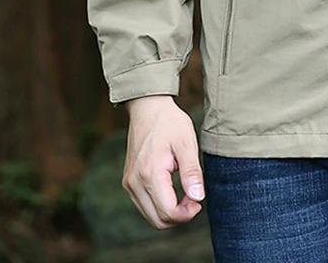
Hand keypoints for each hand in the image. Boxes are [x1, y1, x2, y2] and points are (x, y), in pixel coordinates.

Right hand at [122, 95, 204, 228]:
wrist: (148, 108)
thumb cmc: (170, 123)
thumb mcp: (186, 143)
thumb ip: (192, 172)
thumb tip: (198, 197)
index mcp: (150, 174)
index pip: (168, 212)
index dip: (187, 214)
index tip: (199, 201)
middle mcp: (134, 183)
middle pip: (157, 220)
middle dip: (179, 216)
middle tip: (195, 198)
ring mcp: (129, 183)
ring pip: (150, 216)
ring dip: (170, 212)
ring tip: (186, 193)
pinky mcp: (128, 181)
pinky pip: (144, 205)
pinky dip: (160, 205)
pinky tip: (174, 190)